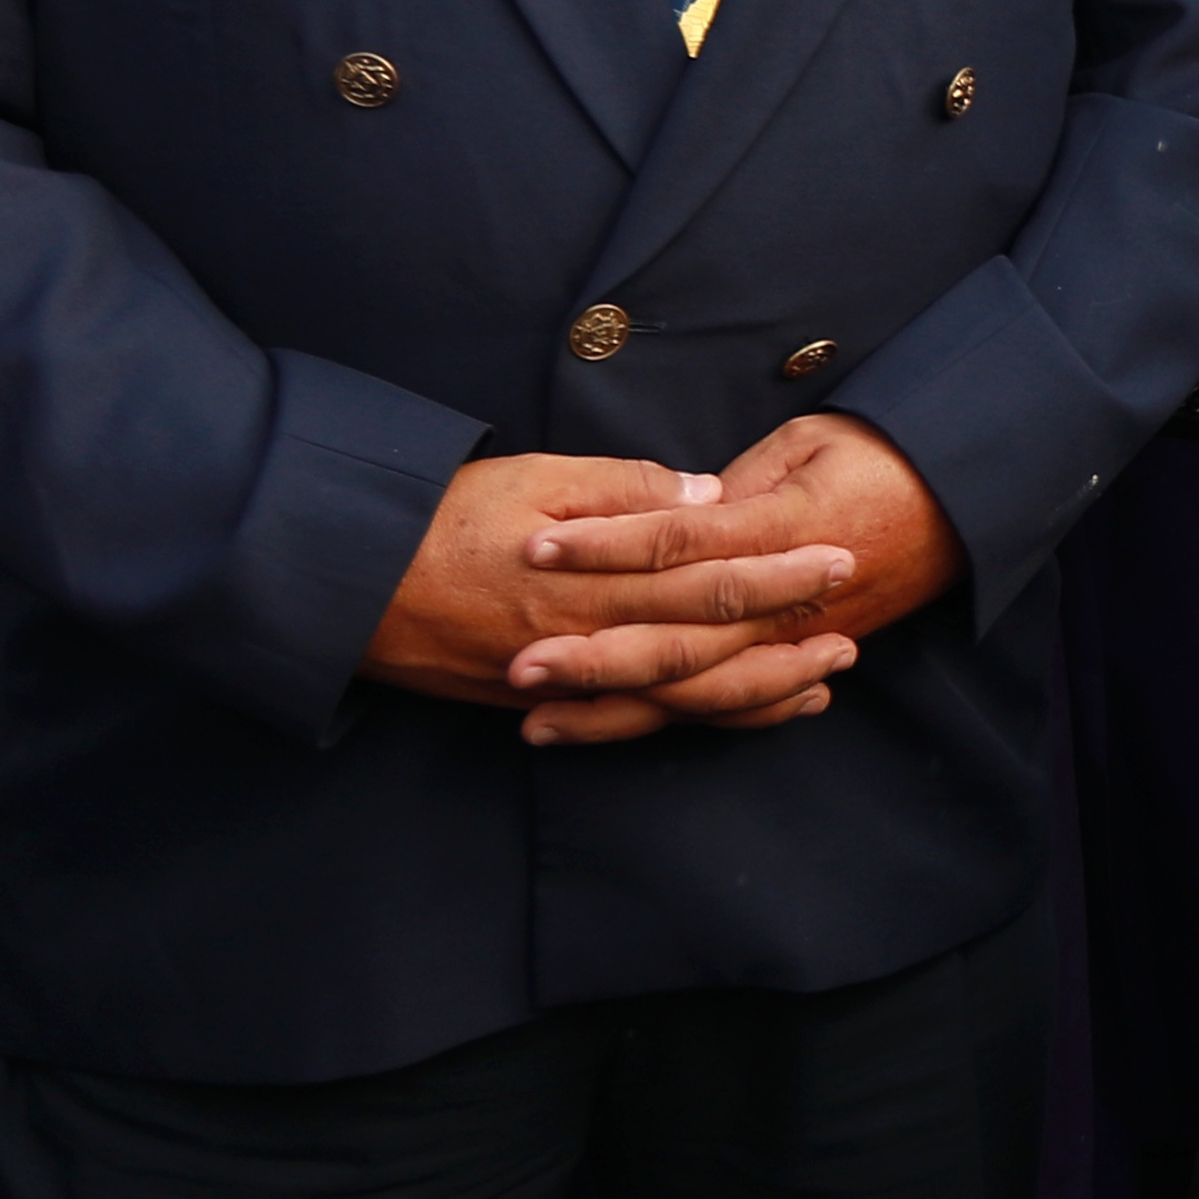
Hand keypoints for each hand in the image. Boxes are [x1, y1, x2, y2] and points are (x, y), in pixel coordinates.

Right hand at [361, 454, 855, 747]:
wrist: (344, 583)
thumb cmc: (438, 515)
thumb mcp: (533, 476)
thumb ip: (623, 489)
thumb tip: (704, 494)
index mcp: (591, 577)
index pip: (706, 576)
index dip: (778, 570)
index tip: (838, 555)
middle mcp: (586, 639)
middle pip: (708, 643)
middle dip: (787, 632)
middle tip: (855, 620)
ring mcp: (568, 680)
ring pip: (682, 697)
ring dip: (759, 689)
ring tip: (826, 677)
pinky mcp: (544, 703)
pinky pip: (637, 722)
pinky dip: (698, 719)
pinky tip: (745, 710)